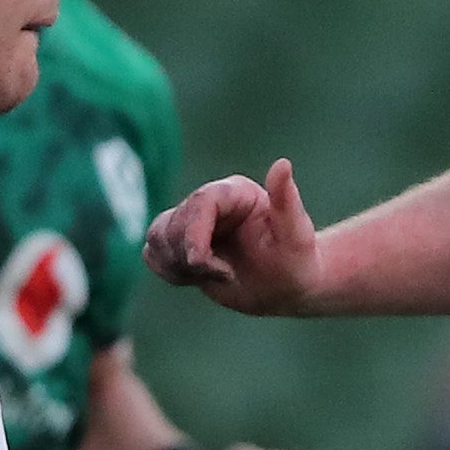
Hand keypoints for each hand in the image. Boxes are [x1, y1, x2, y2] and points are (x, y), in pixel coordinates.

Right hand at [145, 162, 323, 313]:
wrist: (285, 286)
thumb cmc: (296, 261)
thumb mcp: (297, 235)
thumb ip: (287, 201)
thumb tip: (283, 164)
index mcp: (235, 193)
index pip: (200, 203)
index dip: (193, 233)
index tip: (200, 263)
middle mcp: (210, 203)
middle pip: (173, 223)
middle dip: (191, 258)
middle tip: (226, 276)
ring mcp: (192, 223)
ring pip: (157, 236)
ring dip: (177, 264)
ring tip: (213, 277)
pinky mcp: (181, 243)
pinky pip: (152, 252)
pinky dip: (167, 269)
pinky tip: (196, 279)